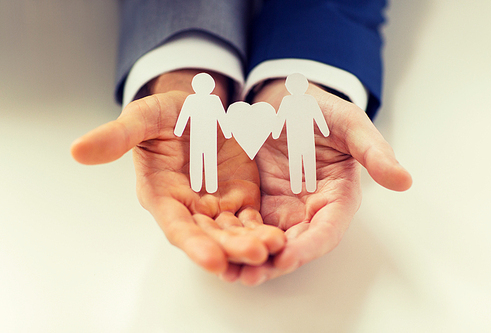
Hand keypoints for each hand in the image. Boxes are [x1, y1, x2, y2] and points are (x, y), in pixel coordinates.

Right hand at [71, 70, 284, 279]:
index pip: (176, 226)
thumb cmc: (167, 113)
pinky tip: (280, 237)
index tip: (212, 260)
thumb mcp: (144, 117)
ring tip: (273, 248)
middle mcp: (188, 208)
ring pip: (232, 233)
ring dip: (251, 244)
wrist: (199, 108)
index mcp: (161, 195)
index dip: (193, 244)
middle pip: (209, 237)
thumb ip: (118, 135)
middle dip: (230, 248)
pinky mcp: (239, 199)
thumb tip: (78, 150)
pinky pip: (251, 220)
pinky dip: (263, 230)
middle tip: (254, 256)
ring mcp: (215, 206)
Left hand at [237, 79, 411, 284]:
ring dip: (249, 259)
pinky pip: (244, 226)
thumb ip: (372, 150)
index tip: (288, 257)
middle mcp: (309, 210)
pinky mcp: (256, 202)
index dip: (310, 245)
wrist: (282, 100)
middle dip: (273, 263)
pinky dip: (232, 240)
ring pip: (267, 242)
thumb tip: (404, 180)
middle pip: (294, 245)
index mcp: (336, 196)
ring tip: (227, 272)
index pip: (327, 229)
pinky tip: (214, 249)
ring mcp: (281, 208)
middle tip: (249, 276)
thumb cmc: (319, 109)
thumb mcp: (348, 122)